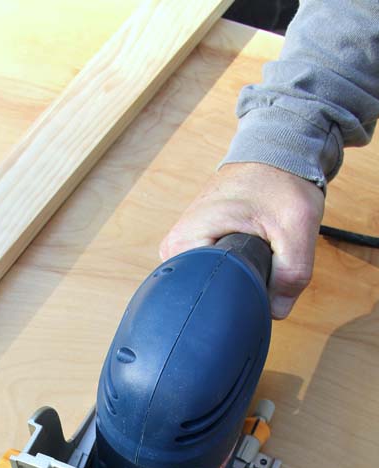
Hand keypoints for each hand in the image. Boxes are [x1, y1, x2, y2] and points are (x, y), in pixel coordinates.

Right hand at [159, 162, 324, 318]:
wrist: (274, 153)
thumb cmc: (279, 181)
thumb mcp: (296, 227)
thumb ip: (291, 276)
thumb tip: (274, 311)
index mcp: (184, 243)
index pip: (200, 296)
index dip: (235, 299)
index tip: (256, 284)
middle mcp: (175, 249)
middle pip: (206, 295)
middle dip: (239, 289)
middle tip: (262, 259)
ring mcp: (182, 249)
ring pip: (211, 288)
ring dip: (239, 280)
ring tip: (256, 250)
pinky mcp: (194, 248)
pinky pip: (212, 276)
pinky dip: (235, 273)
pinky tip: (248, 255)